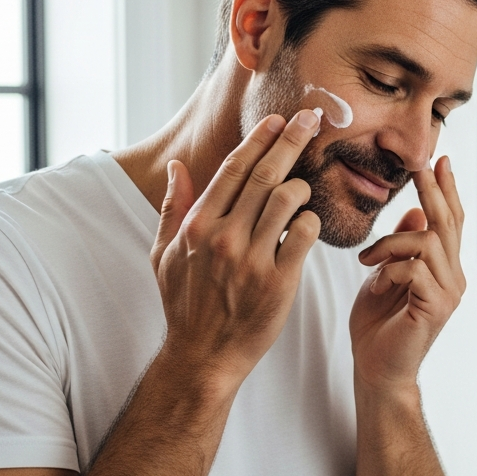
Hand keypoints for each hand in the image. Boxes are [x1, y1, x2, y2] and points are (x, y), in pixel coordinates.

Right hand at [150, 110, 321, 391]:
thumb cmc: (185, 304)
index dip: (260, 139)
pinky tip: (309, 223)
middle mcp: (223, 237)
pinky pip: (304, 236)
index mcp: (196, 226)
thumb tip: (178, 168)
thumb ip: (173, 209)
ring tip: (305, 187)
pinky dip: (311, 222)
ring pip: (287, 200)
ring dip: (302, 186)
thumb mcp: (164, 255)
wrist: (203, 356)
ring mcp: (251, 260)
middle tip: (312, 119)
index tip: (280, 120)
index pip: (233, 169)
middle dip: (292, 140)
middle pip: (264, 175)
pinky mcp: (277, 283)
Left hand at [350, 156, 465, 391]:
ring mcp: (448, 292)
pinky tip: (375, 284)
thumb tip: (415, 213)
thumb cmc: (377, 328)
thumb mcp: (384, 276)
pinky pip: (414, 268)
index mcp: (443, 268)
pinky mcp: (436, 306)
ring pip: (427, 242)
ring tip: (368, 261)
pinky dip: (389, 269)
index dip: (446, 189)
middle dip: (434, 191)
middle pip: (448, 223)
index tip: (438, 160)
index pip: (450, 221)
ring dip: (391, 244)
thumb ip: (401, 248)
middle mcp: (453, 277)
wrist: (377, 371)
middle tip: (421, 165)